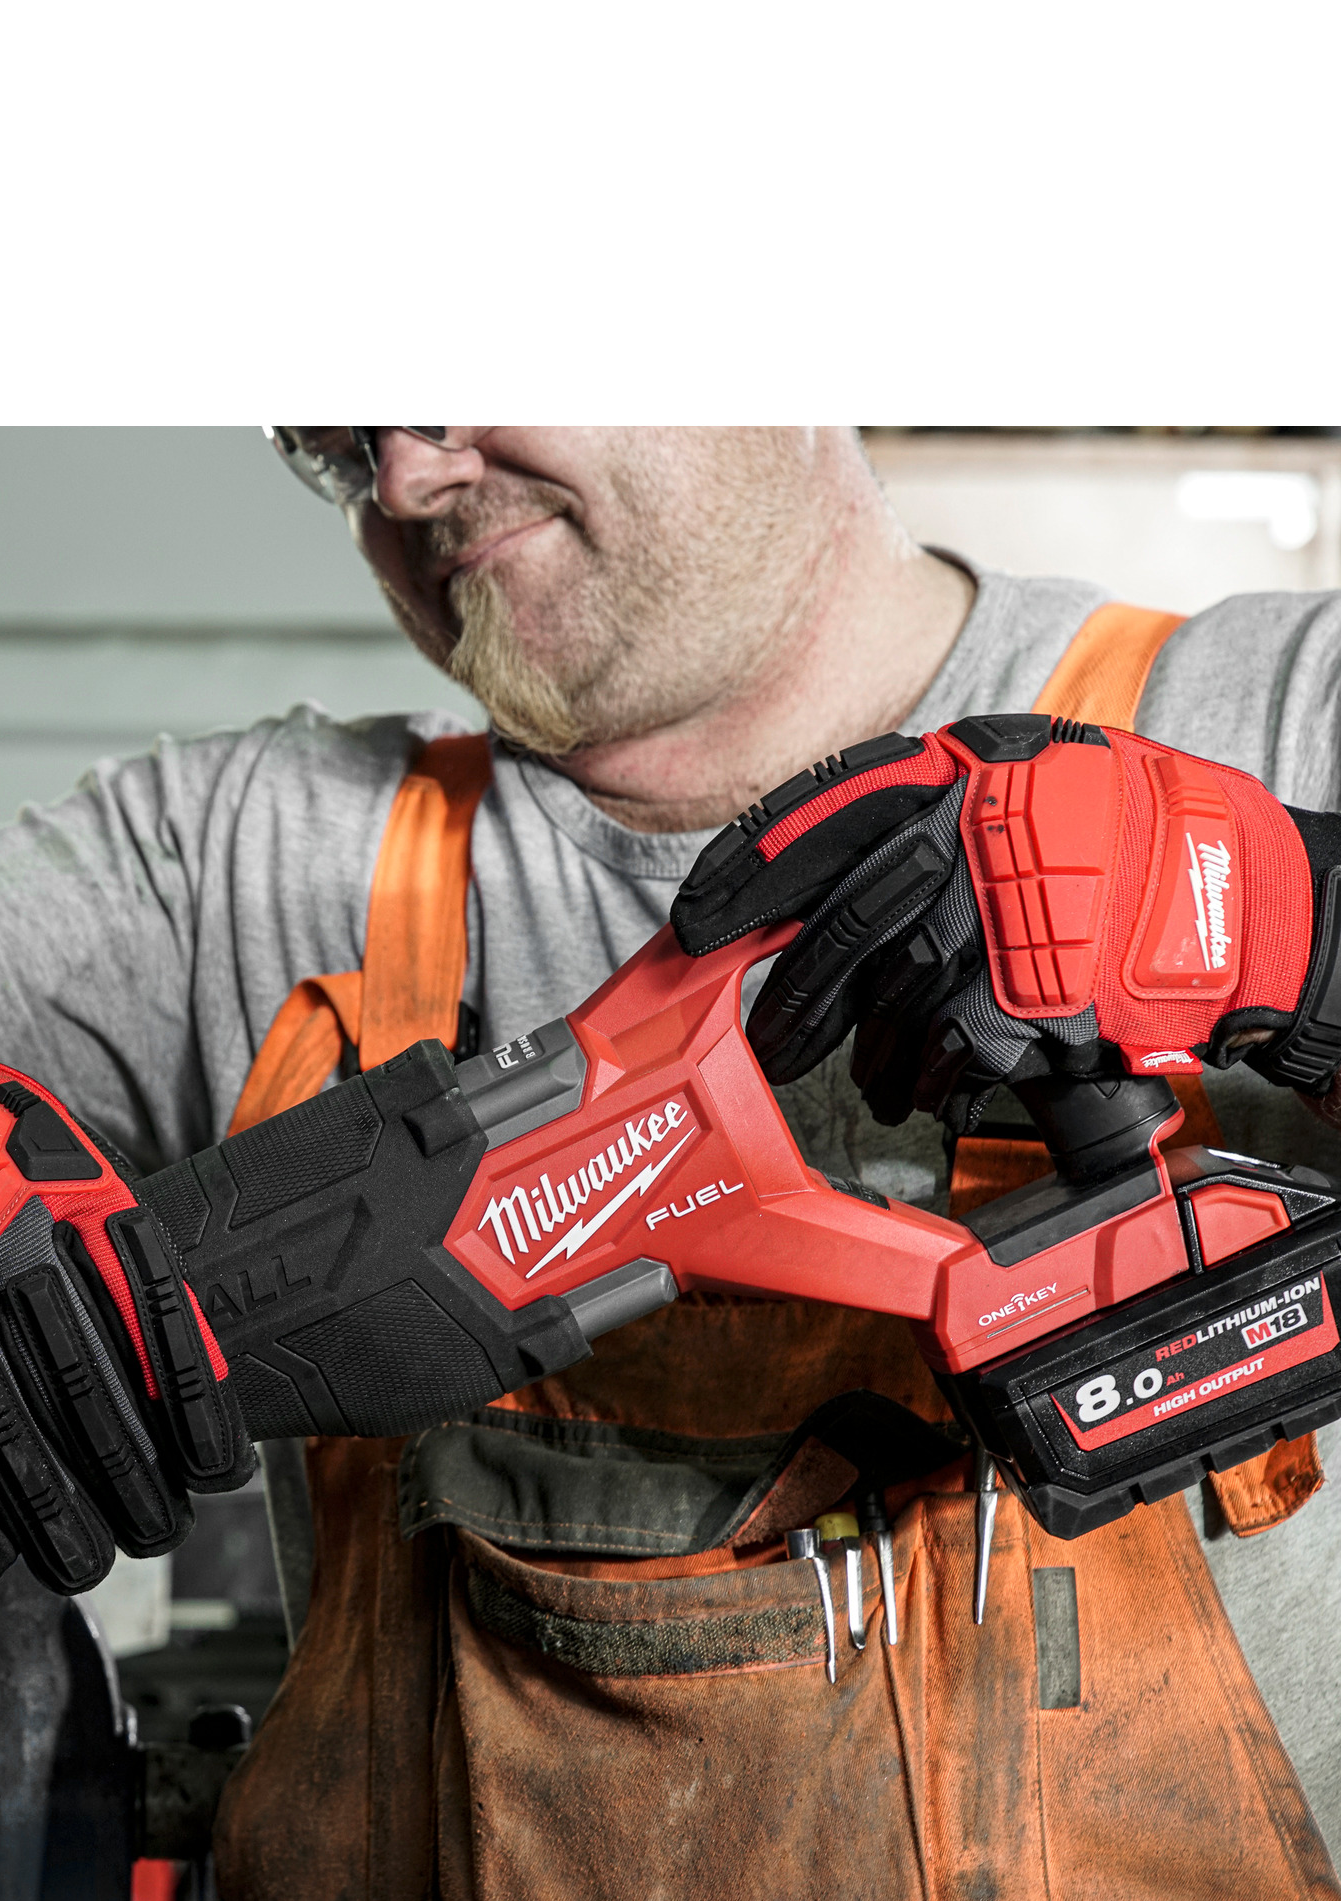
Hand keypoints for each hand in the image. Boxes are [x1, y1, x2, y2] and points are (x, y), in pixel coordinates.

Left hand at [671, 714, 1340, 1140]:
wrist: (1249, 899)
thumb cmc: (1136, 837)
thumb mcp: (1031, 774)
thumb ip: (933, 806)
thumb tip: (822, 871)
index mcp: (961, 773)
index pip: (814, 818)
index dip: (742, 875)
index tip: (695, 922)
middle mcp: (966, 845)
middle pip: (834, 934)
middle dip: (792, 1002)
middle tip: (766, 1042)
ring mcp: (992, 926)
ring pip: (884, 1006)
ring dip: (870, 1053)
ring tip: (881, 1072)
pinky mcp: (1023, 1005)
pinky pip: (939, 1057)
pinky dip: (929, 1081)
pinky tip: (940, 1084)